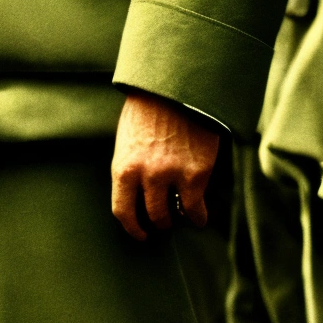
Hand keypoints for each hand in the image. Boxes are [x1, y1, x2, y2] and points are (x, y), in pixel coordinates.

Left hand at [111, 90, 220, 239]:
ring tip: (180, 216)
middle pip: (151, 214)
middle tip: (162, 222)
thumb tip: (137, 192)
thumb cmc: (149, 110)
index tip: (140, 234)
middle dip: (157, 222)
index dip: (132, 227)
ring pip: (172, 214)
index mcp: (123, 167)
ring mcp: (172, 176)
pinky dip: (198, 216)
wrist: (177, 88)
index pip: (123, 210)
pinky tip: (199, 217)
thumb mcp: (128, 139)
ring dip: (175, 219)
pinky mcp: (197, 173)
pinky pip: (195, 207)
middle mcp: (145, 176)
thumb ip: (131, 166)